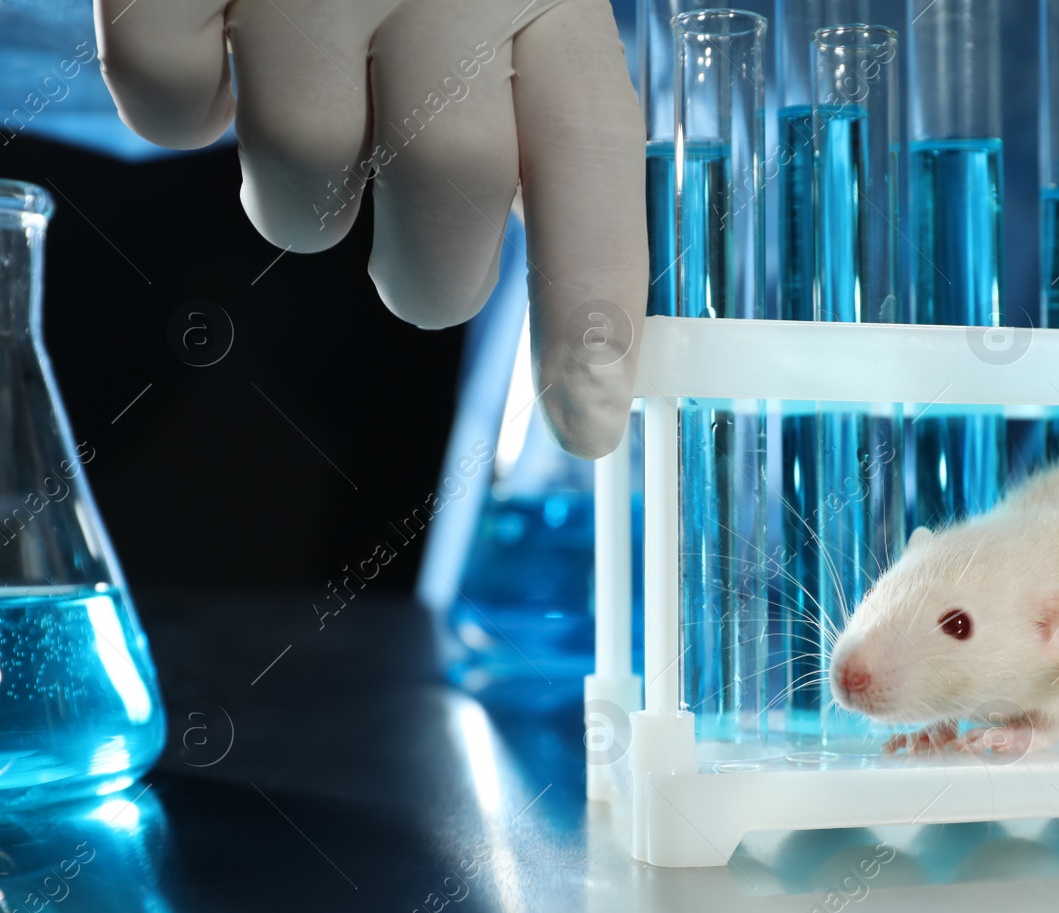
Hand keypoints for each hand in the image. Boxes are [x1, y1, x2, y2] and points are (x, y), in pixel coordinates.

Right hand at [94, 0, 645, 457]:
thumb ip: (525, 97)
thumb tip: (529, 261)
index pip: (591, 158)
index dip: (594, 299)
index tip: (593, 421)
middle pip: (450, 187)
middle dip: (430, 278)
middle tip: (415, 279)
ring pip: (301, 167)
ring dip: (298, 201)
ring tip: (306, 134)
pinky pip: (165, 100)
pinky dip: (177, 109)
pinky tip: (210, 47)